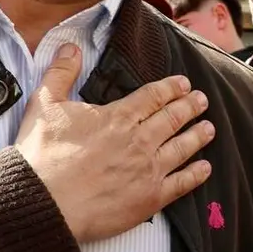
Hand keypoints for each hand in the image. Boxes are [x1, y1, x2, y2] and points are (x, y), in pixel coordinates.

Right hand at [15, 44, 214, 243]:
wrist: (44, 204)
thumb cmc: (42, 156)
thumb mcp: (45, 105)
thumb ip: (61, 73)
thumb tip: (71, 47)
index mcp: (118, 117)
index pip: (153, 96)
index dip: (170, 88)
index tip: (183, 83)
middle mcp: (139, 140)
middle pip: (172, 118)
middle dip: (190, 107)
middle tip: (202, 100)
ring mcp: (148, 170)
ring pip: (182, 148)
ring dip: (198, 136)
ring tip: (209, 128)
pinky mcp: (149, 198)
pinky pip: (180, 184)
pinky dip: (195, 175)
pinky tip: (205, 168)